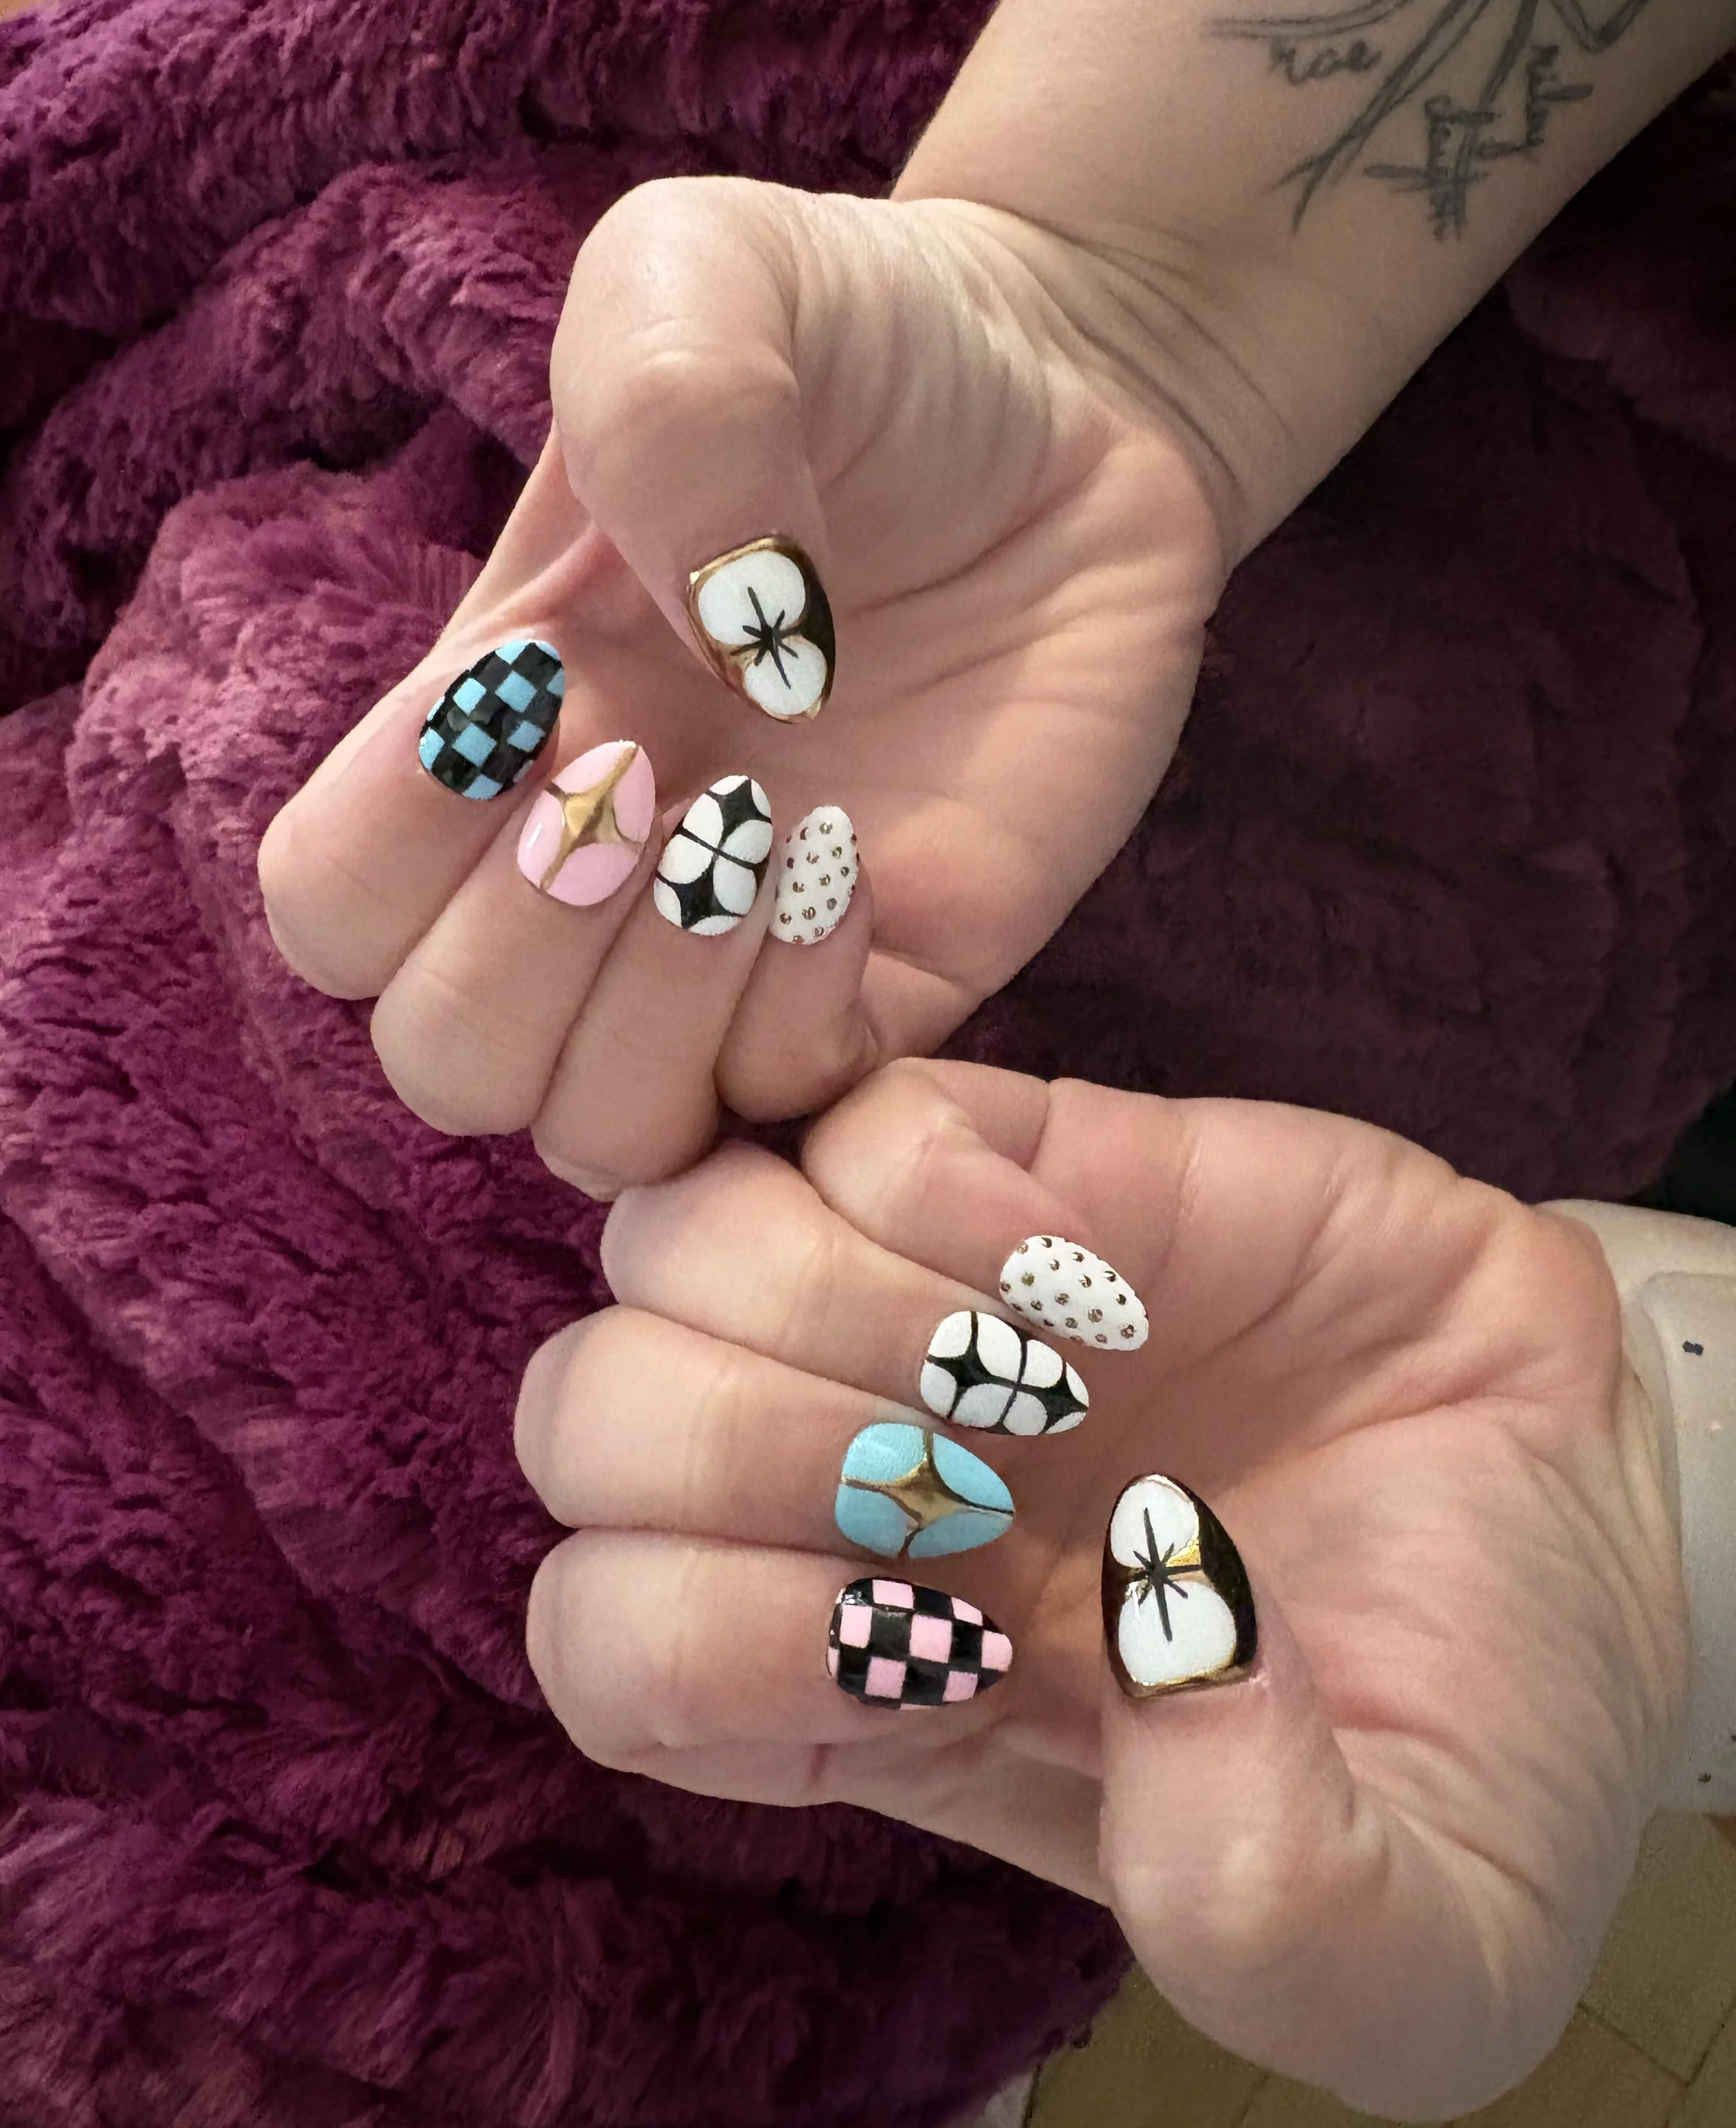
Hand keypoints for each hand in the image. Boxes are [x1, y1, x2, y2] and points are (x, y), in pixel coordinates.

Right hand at [256, 179, 1222, 1191]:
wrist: (1075, 407)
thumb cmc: (859, 340)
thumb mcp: (706, 279)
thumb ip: (658, 411)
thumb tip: (716, 650)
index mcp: (488, 730)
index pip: (332, 909)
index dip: (399, 843)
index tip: (550, 685)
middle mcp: (587, 871)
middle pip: (443, 1060)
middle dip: (532, 943)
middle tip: (663, 771)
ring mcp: (729, 954)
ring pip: (595, 1132)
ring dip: (659, 1004)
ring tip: (765, 825)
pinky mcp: (885, 990)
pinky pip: (784, 1116)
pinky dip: (796, 1025)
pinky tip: (855, 865)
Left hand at [513, 1060, 1683, 2118]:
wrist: (1598, 1497)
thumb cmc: (1476, 1718)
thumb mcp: (1417, 1937)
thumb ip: (1279, 1912)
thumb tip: (1152, 1652)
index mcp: (870, 1689)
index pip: (609, 1639)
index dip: (716, 1643)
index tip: (953, 1659)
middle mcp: (847, 1482)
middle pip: (587, 1417)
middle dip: (748, 1453)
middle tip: (976, 1498)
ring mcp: (917, 1297)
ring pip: (676, 1237)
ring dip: (837, 1310)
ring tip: (1045, 1381)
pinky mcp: (1027, 1156)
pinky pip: (853, 1116)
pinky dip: (947, 1191)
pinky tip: (1096, 1273)